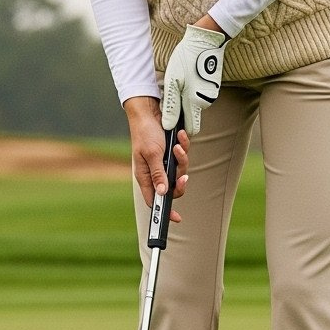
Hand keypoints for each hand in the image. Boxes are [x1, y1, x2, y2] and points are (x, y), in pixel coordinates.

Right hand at [124, 97, 189, 221]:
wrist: (149, 110)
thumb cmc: (145, 132)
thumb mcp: (152, 154)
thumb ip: (158, 174)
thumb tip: (162, 194)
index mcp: (146, 176)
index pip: (155, 200)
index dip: (165, 210)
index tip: (176, 218)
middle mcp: (155, 171)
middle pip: (172, 188)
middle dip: (180, 182)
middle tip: (183, 177)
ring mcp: (164, 162)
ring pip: (181, 172)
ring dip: (182, 159)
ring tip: (178, 146)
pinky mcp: (172, 152)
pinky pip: (184, 156)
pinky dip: (184, 146)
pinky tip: (180, 136)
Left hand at [161, 25, 226, 136]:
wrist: (205, 41)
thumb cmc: (186, 60)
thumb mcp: (173, 82)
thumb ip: (172, 106)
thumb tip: (168, 126)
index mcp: (195, 103)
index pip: (192, 129)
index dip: (181, 128)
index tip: (172, 119)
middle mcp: (206, 102)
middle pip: (192, 115)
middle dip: (182, 110)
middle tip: (173, 92)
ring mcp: (211, 94)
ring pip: (195, 104)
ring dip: (187, 97)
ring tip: (180, 80)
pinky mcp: (213, 86)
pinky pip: (200, 94)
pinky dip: (193, 89)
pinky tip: (188, 76)